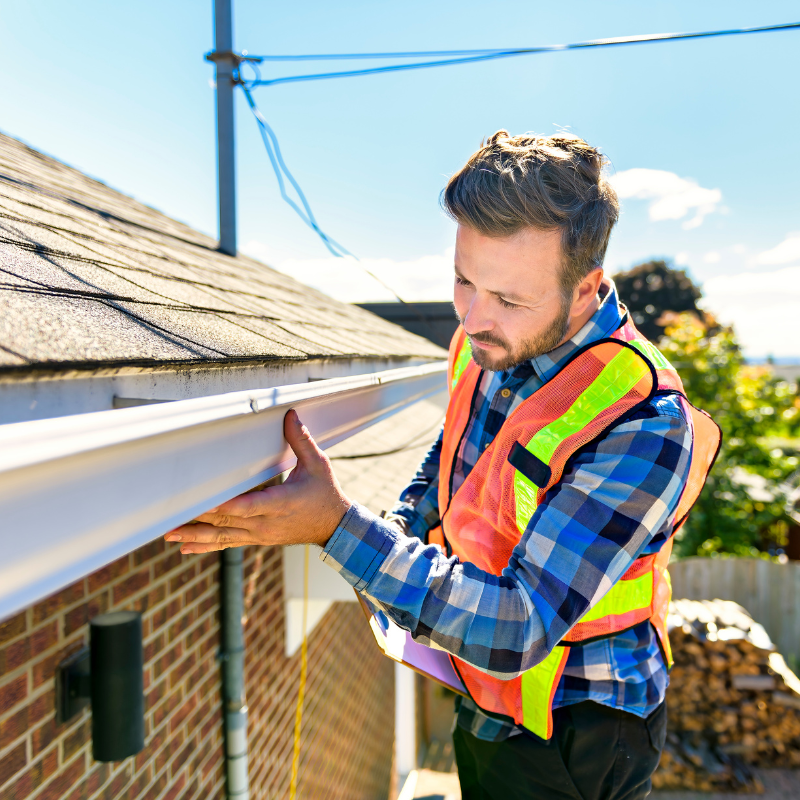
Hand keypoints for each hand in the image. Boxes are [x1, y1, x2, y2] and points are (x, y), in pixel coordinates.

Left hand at [165, 409, 350, 553]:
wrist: (334, 527)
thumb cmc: (326, 493)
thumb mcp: (319, 464)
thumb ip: (301, 440)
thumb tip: (289, 415)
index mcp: (281, 503)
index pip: (248, 506)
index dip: (224, 505)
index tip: (203, 503)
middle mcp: (267, 524)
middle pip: (227, 521)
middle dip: (198, 519)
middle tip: (171, 516)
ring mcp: (260, 535)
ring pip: (223, 536)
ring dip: (195, 535)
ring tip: (169, 534)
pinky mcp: (257, 539)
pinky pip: (228, 544)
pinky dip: (206, 546)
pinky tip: (185, 549)